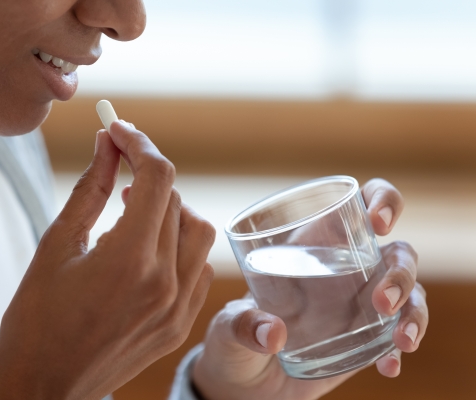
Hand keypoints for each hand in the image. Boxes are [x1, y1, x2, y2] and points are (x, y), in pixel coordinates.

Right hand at [0, 121, 215, 399]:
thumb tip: (106, 144)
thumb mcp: (56, 245)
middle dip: (148, 174)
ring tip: (134, 213)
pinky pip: (198, 268)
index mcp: (128, 259)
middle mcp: (164, 283)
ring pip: (198, 232)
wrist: (42, 387)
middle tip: (118, 167)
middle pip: (178, 199)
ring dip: (171, 210)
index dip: (138, 143)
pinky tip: (148, 250)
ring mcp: (177, 308)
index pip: (157, 177)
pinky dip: (180, 246)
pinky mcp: (180, 325)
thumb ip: (91, 189)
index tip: (117, 130)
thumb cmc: (35, 320)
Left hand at [192, 179, 427, 399]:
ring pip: (409, 293)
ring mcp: (360, 305)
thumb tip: (271, 334)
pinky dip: (398, 350)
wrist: (242, 385)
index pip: (357, 205)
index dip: (380, 200)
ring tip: (401, 340)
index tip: (379, 222)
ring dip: (413, 312)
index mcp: (311, 245)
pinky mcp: (366, 340)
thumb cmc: (232, 339)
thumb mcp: (227, 328)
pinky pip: (397, 337)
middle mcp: (344, 269)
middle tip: (383, 302)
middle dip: (400, 273)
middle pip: (396, 253)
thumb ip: (242, 325)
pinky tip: (389, 366)